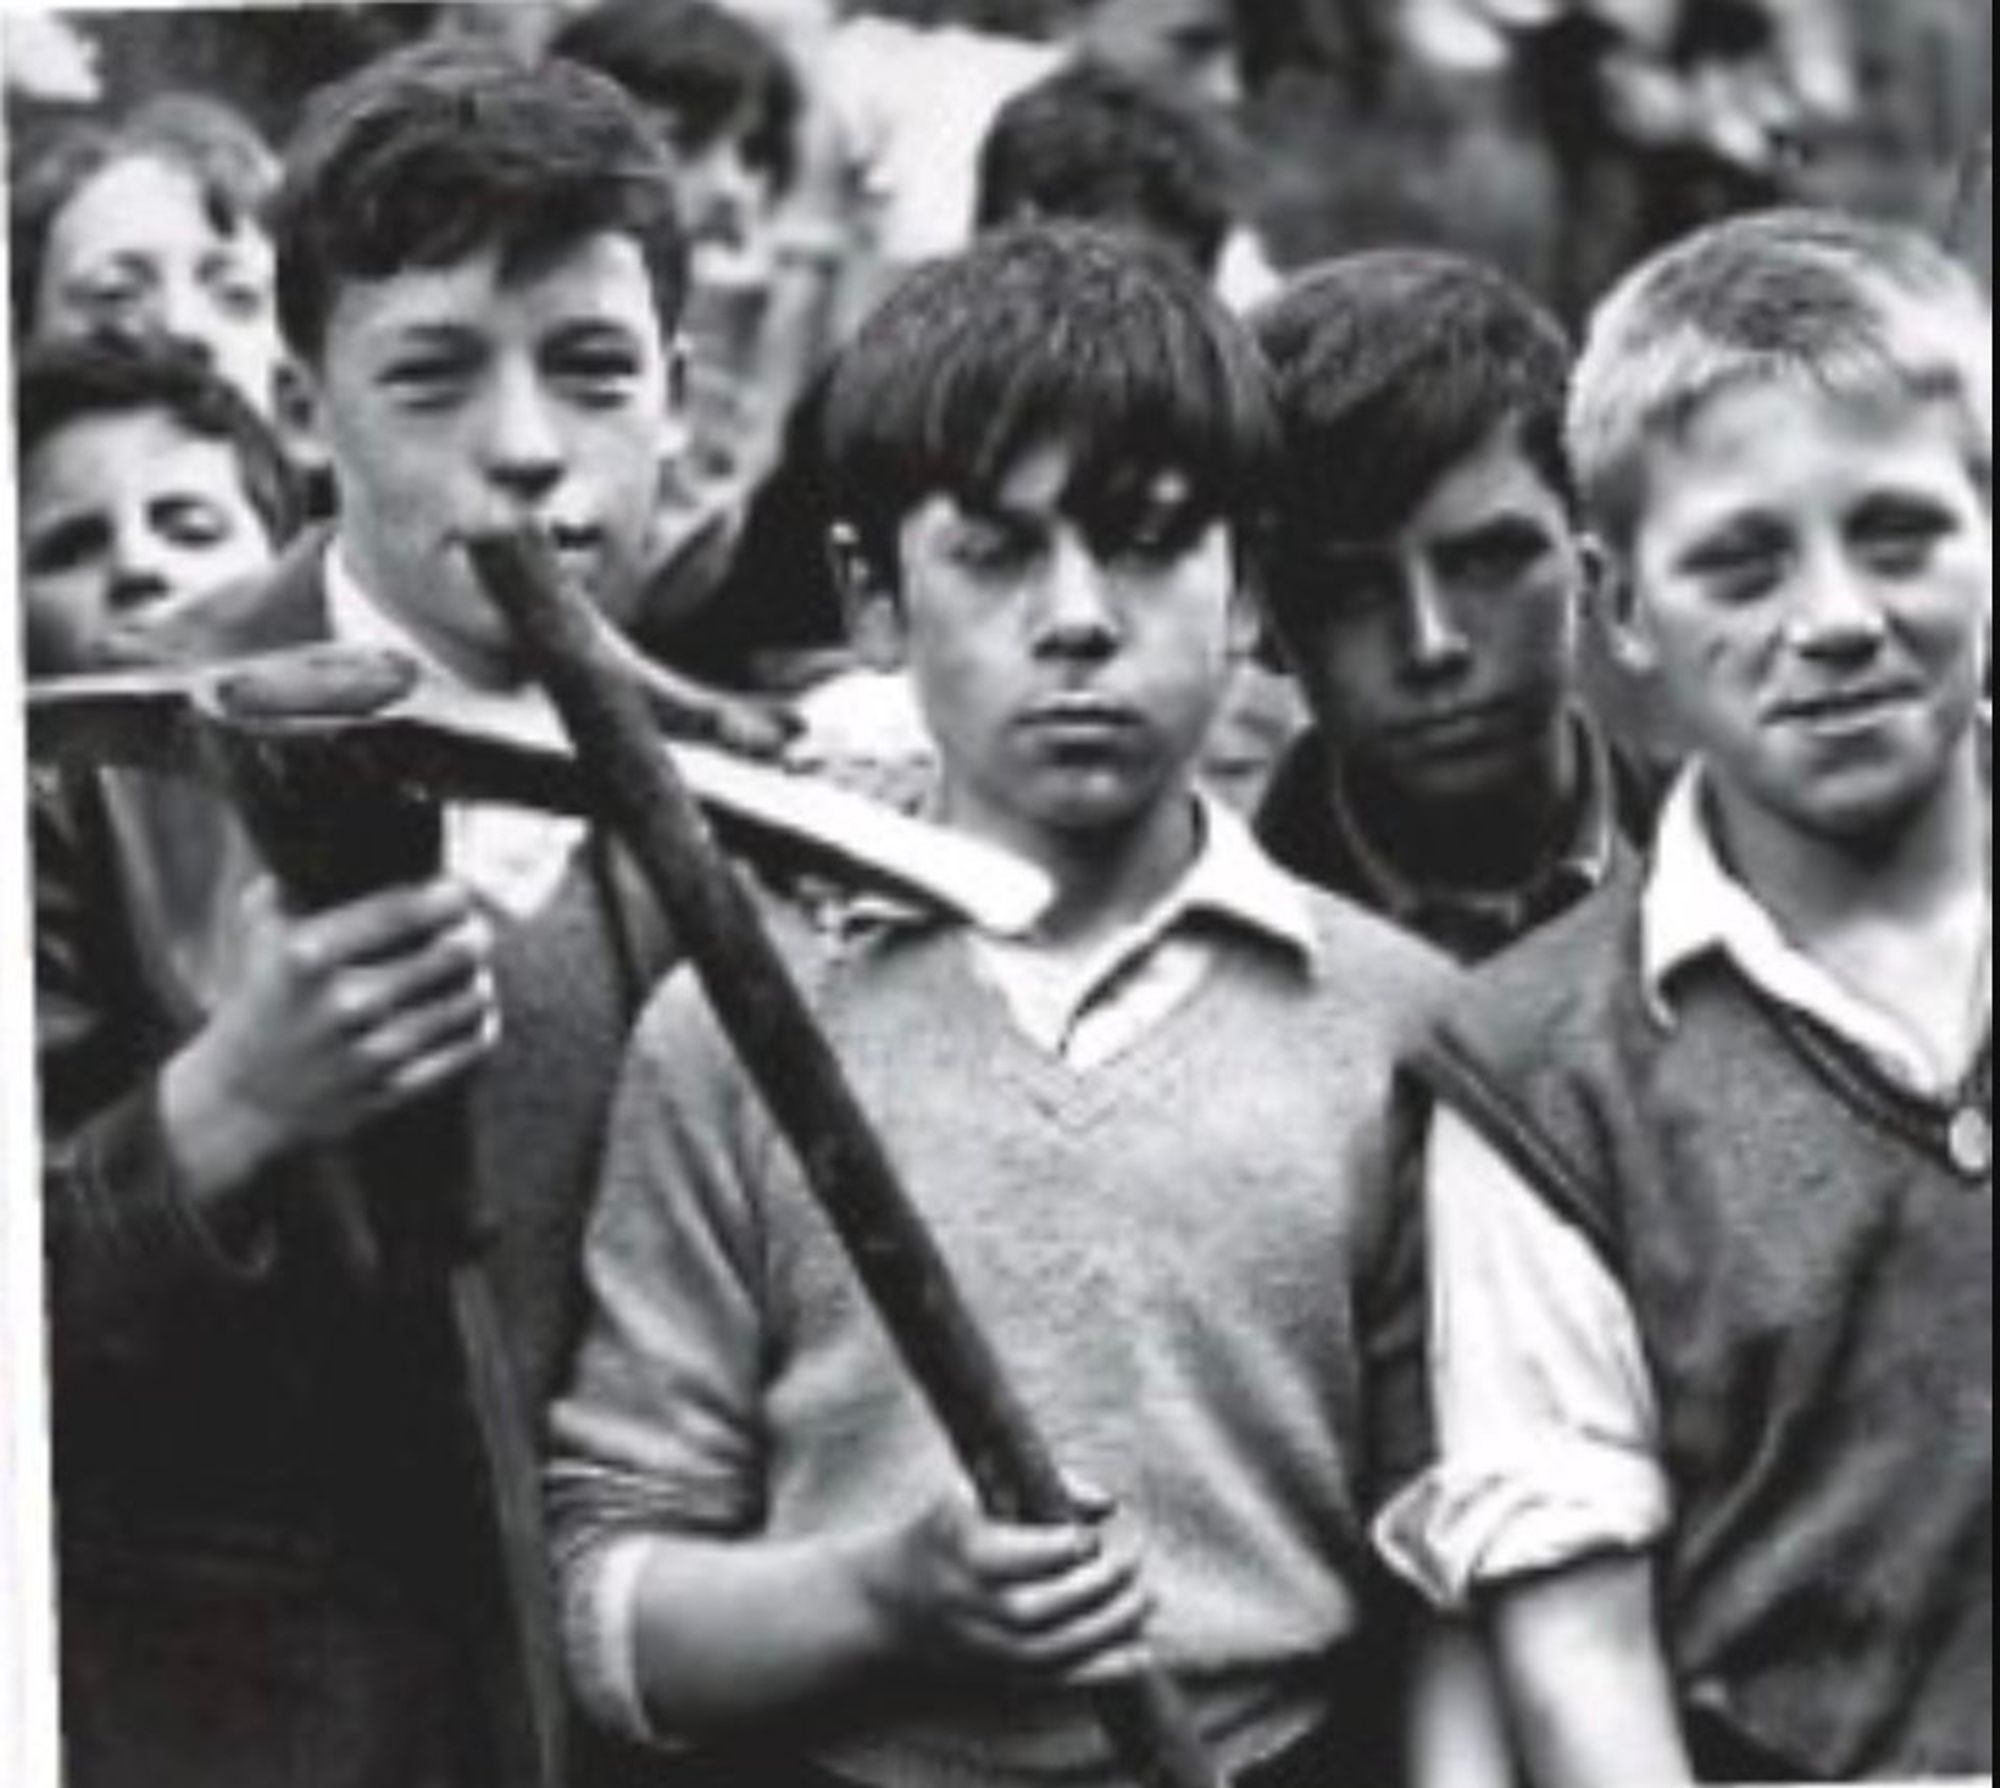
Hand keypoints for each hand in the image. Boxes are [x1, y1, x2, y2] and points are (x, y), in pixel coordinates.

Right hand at [161, 875, 497, 1198]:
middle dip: (474, 934)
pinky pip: (464, 1052)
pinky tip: (477, 1011)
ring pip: (465, 1002)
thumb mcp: (259, 936)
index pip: (404, 910)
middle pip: (450, 953)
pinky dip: (480, 1027)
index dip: (449, 896)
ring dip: (479, 979)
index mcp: (306, 955)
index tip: (460, 892)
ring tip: (474, 969)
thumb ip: (292, 885)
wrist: (243, 1096)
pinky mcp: (390, 1091)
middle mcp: (342, 1002)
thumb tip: (333, 842)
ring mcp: (369, 1052)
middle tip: (477, 928)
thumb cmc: (261, 999)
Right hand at [857, 1487, 1153, 1689]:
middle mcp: (972, 1606)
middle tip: (1135, 1559)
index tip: (1096, 1532)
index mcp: (963, 1550)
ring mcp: (986, 1648)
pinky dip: (1103, 1671)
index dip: (1070, 1544)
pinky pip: (1057, 1681)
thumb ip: (1042, 1487)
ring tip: (1146, 1599)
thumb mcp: (973, 1492)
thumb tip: (1108, 1503)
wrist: (890, 1603)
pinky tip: (1141, 1653)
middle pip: (1043, 1607)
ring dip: (1110, 1627)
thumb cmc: (941, 1533)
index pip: (1027, 1553)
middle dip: (1099, 1585)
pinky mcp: (1000, 1676)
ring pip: (1055, 1649)